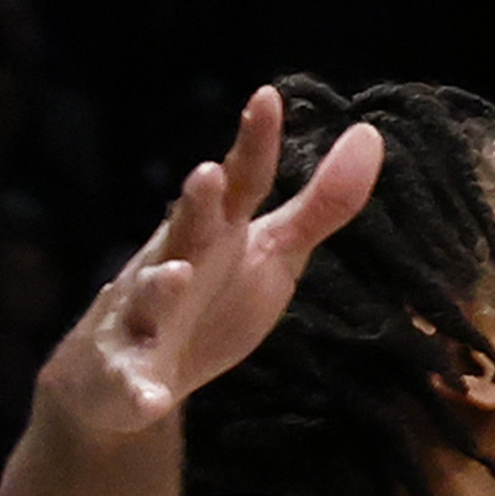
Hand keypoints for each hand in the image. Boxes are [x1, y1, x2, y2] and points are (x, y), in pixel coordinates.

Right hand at [33, 86, 382, 453]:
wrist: (126, 377)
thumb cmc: (210, 297)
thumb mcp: (274, 251)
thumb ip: (322, 202)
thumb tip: (371, 134)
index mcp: (215, 231)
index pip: (239, 182)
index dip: (253, 143)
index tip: (267, 97)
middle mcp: (173, 262)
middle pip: (185, 230)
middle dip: (193, 204)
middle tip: (208, 172)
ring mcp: (140, 318)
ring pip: (146, 299)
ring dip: (157, 286)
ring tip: (173, 273)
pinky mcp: (123, 373)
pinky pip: (127, 381)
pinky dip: (135, 389)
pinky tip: (149, 398)